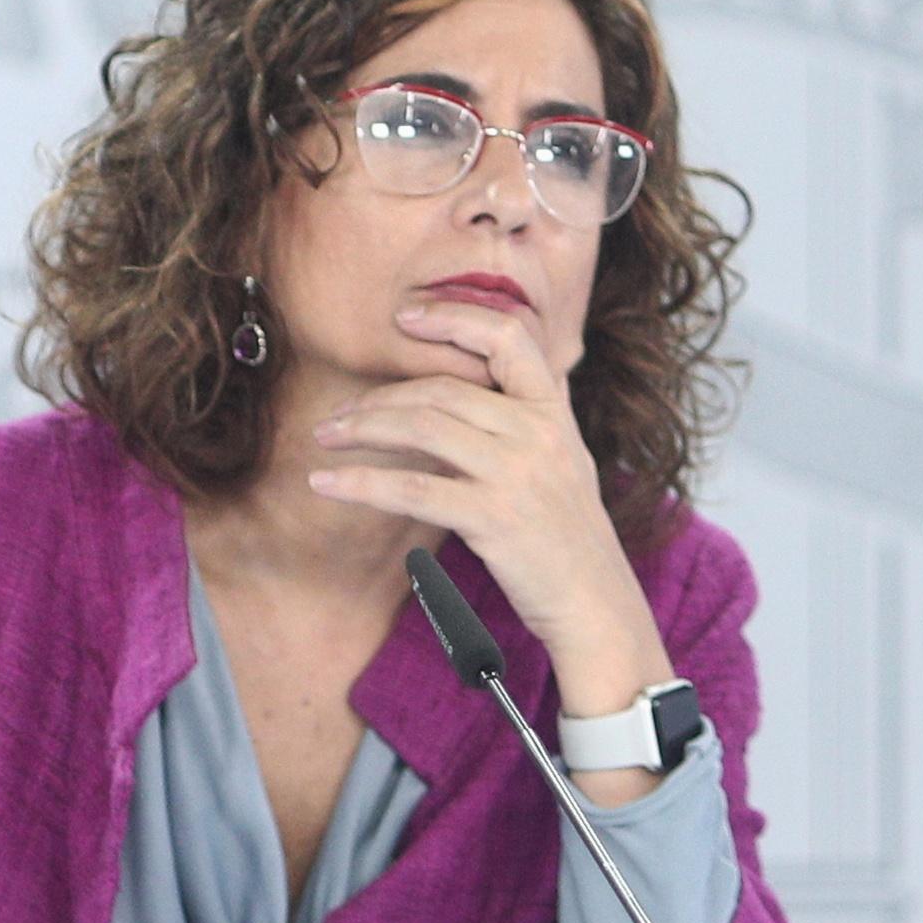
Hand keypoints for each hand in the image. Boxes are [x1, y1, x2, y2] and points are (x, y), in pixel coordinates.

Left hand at [305, 296, 675, 776]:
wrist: (596, 605)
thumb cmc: (568, 538)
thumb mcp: (562, 463)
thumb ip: (524, 422)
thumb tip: (461, 393)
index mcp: (554, 414)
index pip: (510, 339)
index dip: (455, 318)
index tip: (406, 316)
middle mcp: (538, 433)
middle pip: (442, 388)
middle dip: (380, 397)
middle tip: (339, 415)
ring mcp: (517, 473)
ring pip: (421, 426)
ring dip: (361, 429)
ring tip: (325, 438)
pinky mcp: (493, 517)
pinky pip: (410, 487)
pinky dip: (359, 481)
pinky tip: (326, 483)